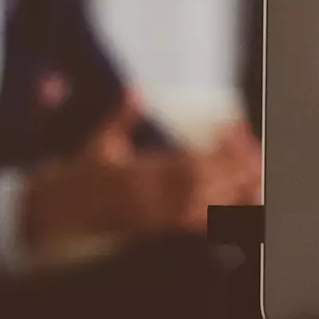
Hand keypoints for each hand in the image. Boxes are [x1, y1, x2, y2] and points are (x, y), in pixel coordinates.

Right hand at [21, 97, 262, 255]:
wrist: (59, 213)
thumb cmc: (82, 174)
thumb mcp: (99, 142)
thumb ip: (121, 116)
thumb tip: (136, 90)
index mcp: (137, 171)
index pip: (186, 160)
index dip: (213, 149)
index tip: (232, 133)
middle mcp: (149, 196)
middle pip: (202, 184)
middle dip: (232, 171)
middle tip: (258, 158)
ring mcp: (155, 215)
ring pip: (202, 206)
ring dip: (231, 194)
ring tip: (257, 180)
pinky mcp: (158, 229)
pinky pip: (193, 226)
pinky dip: (217, 217)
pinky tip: (237, 208)